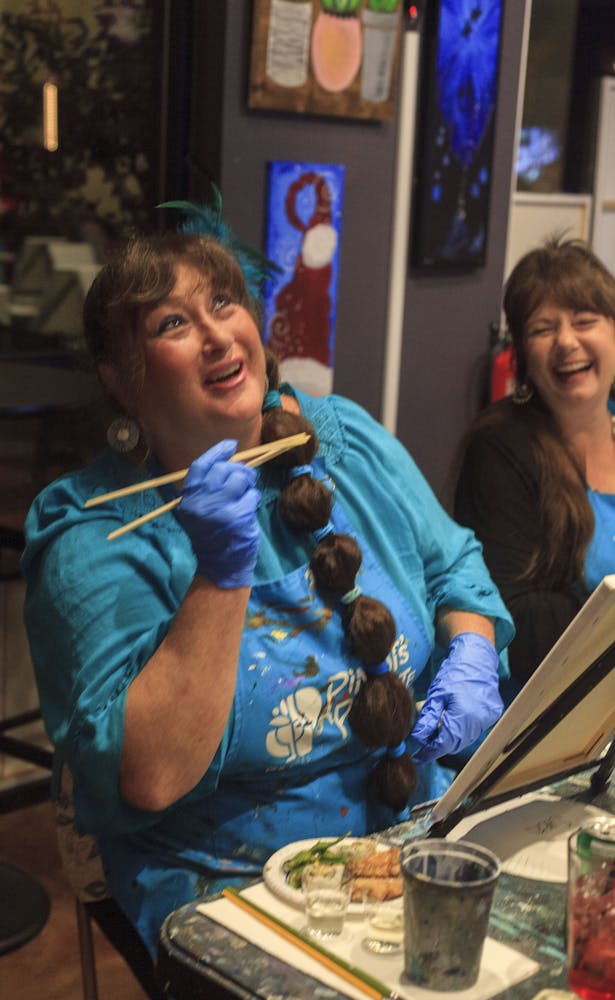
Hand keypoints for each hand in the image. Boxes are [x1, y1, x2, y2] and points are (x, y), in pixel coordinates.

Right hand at [176, 439, 259, 588]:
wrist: (219, 565)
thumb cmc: (211, 533)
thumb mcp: (200, 509)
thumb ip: (209, 486)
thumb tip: (230, 458)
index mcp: (189, 498)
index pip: (201, 466)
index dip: (217, 452)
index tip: (231, 445)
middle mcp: (202, 502)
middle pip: (224, 469)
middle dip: (239, 470)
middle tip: (244, 478)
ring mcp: (220, 509)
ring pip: (241, 480)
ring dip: (248, 485)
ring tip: (244, 497)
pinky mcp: (238, 518)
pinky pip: (252, 496)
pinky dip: (253, 500)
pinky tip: (248, 510)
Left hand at [410, 632, 502, 762]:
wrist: (476, 658)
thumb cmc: (454, 673)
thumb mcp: (436, 695)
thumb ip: (428, 719)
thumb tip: (418, 737)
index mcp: (463, 717)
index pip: (443, 744)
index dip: (429, 752)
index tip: (418, 757)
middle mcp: (478, 722)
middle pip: (455, 744)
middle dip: (439, 746)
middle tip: (424, 745)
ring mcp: (487, 719)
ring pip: (465, 739)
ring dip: (450, 739)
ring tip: (436, 734)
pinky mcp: (492, 714)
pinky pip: (474, 730)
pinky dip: (462, 731)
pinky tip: (452, 723)